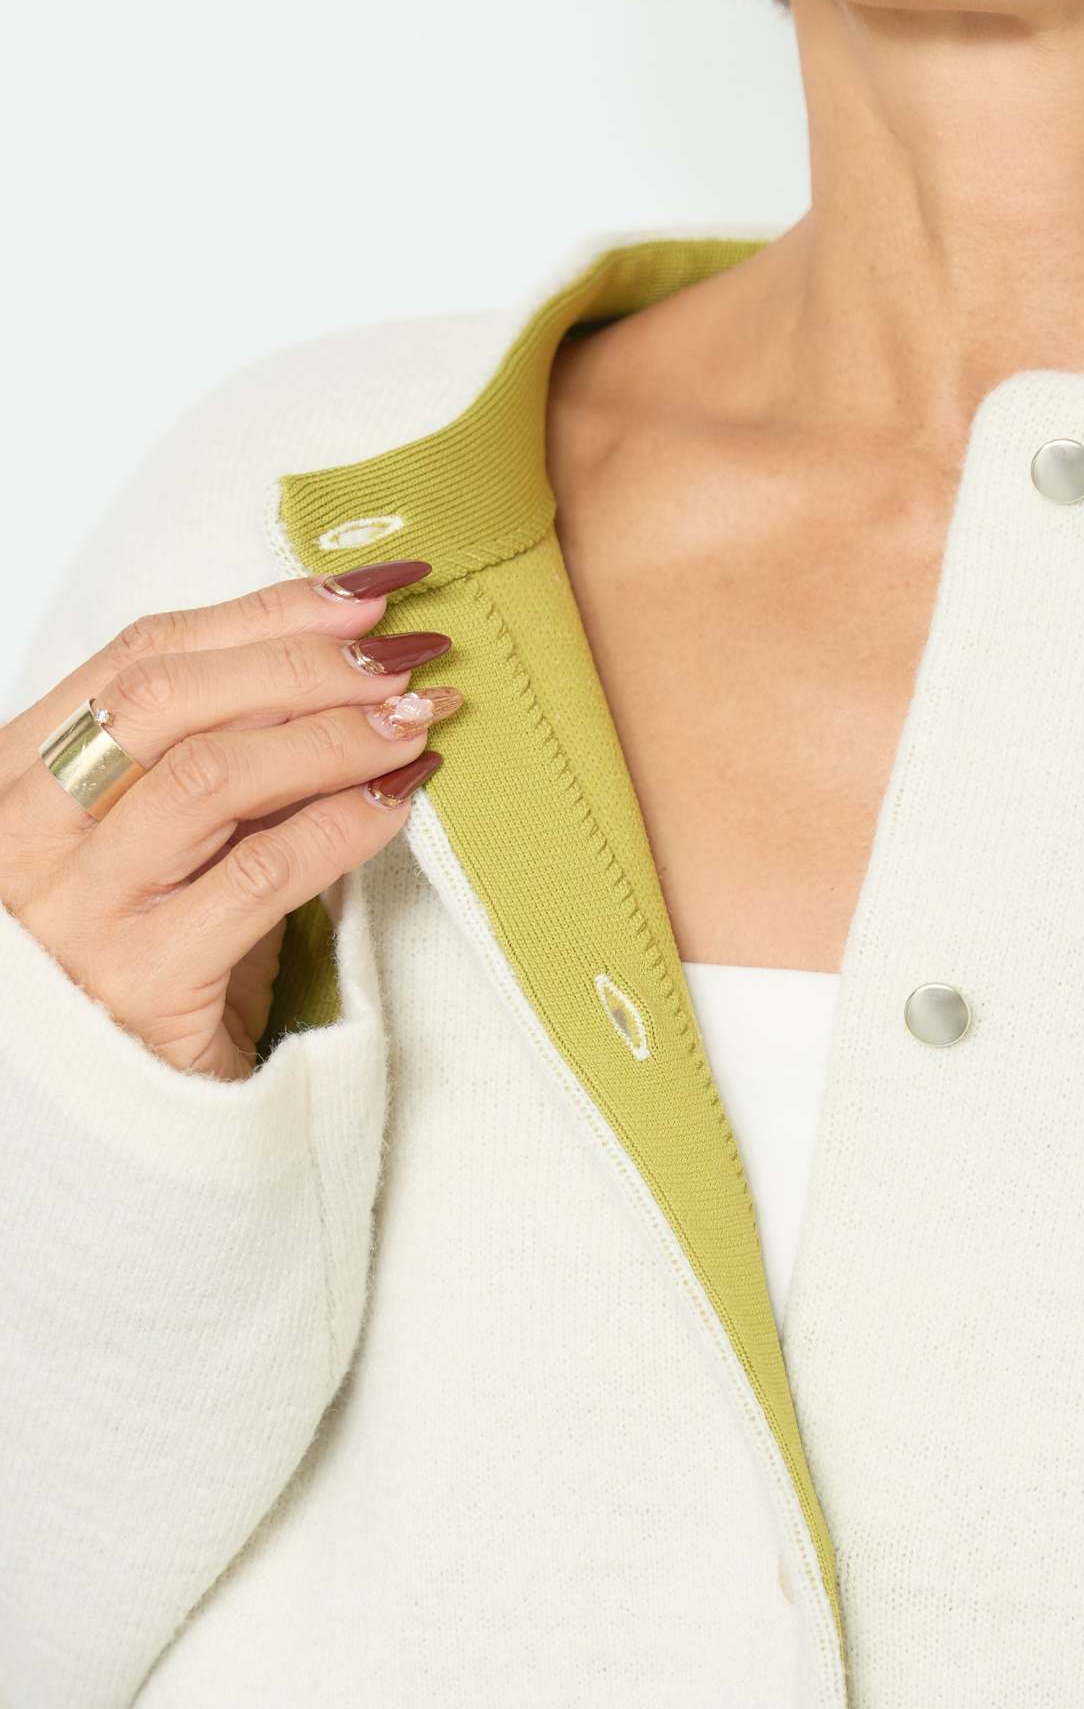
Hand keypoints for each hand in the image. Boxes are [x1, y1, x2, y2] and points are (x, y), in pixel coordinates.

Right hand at [0, 561, 459, 1079]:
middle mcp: (28, 832)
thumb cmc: (144, 959)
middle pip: (169, 697)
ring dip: (332, 734)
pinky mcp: (141, 983)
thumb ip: (212, 761)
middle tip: (406, 651)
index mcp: (19, 773)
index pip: (139, 655)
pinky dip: (343, 824)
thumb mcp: (157, 845)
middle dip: (303, 661)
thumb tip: (349, 669)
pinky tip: (399, 800)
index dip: (261, 610)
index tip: (365, 591)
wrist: (109, 1118)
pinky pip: (259, 877)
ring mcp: (75, 910)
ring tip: (417, 720)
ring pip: (211, 777)